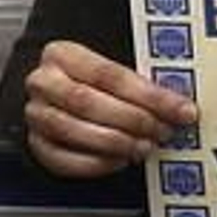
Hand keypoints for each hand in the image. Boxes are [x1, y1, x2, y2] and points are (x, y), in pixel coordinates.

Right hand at [24, 40, 198, 178]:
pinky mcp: (36, 145)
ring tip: (145, 146)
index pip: (110, 74)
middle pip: (90, 102)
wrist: (55, 93)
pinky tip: (121, 159)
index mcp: (62, 53)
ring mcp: (36, 114)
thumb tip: (178, 104)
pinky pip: (65, 160)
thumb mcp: (108, 69)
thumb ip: (136, 83)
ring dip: (118, 143)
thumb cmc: (89, 80)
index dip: (149, 95)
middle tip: (163, 130)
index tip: (180, 108)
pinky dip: (97, 163)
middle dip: (134, 120)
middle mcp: (43, 82)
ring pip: (76, 131)